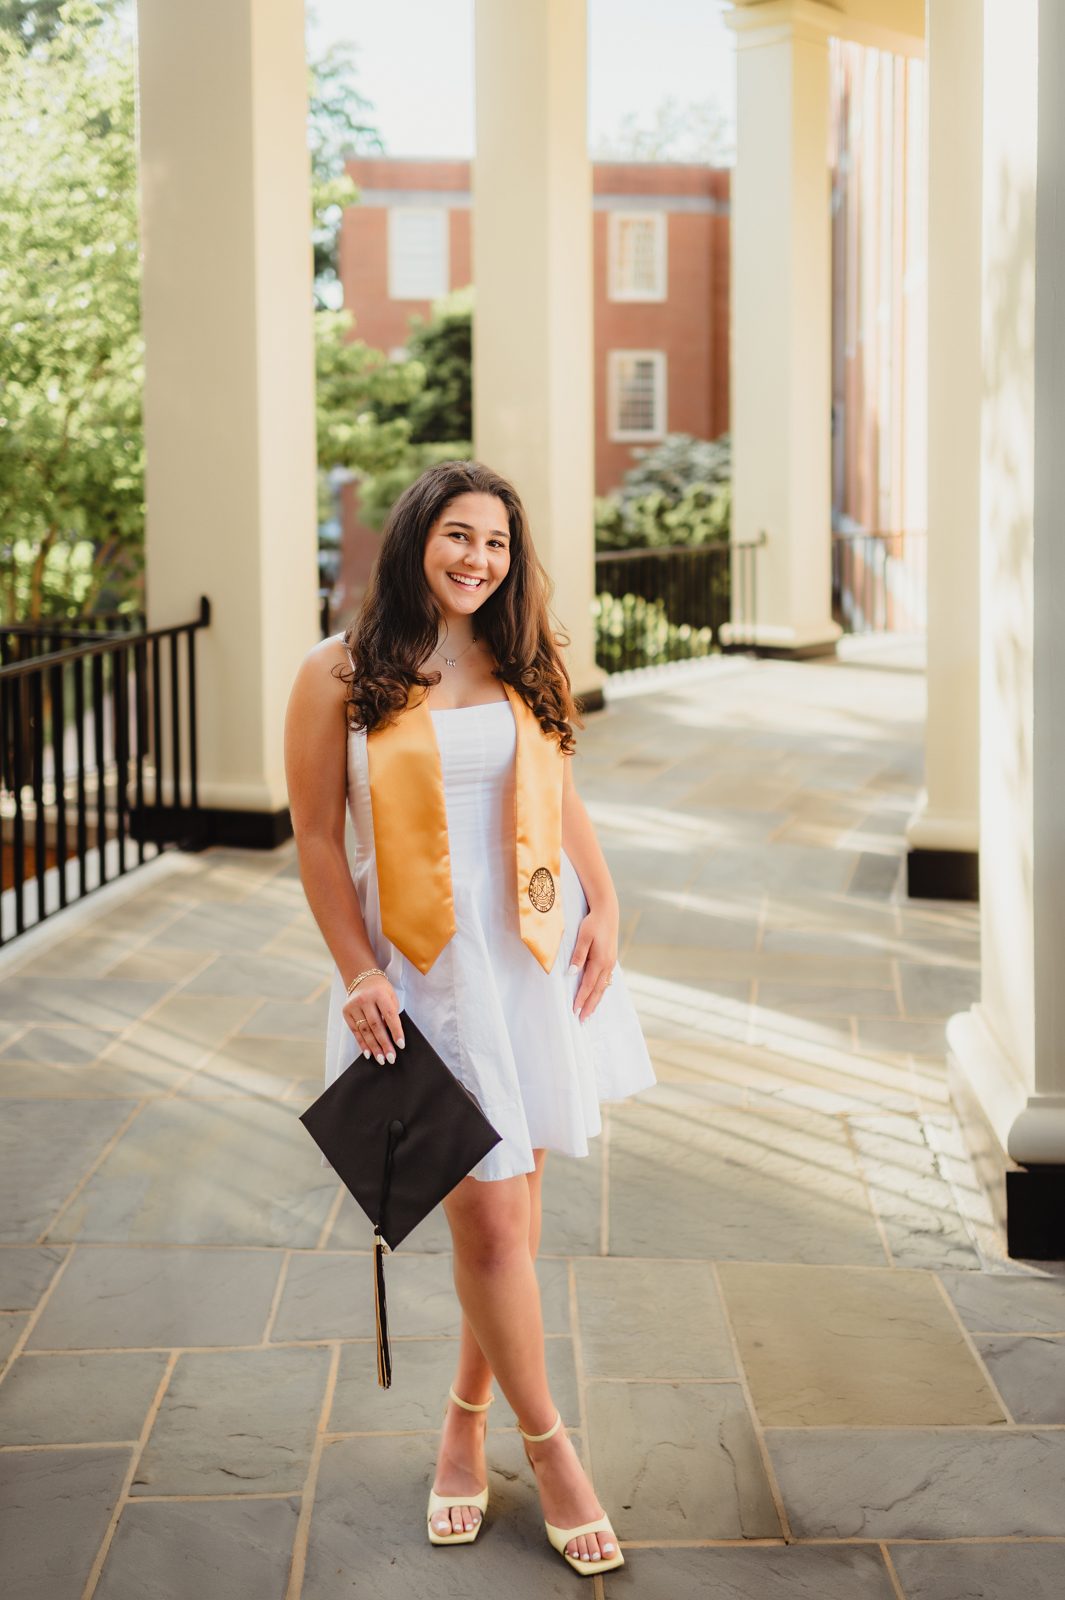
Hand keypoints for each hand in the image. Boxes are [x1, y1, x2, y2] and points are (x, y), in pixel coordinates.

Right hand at [343, 974, 403, 1063]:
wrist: (361, 978)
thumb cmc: (381, 990)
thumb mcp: (390, 996)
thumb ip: (392, 1013)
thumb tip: (392, 1036)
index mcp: (379, 994)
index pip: (390, 1015)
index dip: (396, 1031)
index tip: (401, 1045)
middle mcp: (365, 1000)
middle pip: (376, 1026)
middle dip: (384, 1044)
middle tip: (391, 1058)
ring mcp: (354, 1006)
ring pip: (365, 1031)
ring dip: (374, 1047)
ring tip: (381, 1059)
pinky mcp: (346, 1013)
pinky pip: (355, 1032)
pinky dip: (362, 1044)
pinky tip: (368, 1054)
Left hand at [569, 905, 618, 1021]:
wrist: (607, 911)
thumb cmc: (593, 923)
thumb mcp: (583, 937)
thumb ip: (578, 956)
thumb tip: (571, 973)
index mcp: (600, 961)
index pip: (588, 985)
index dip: (581, 999)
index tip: (575, 1011)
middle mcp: (608, 965)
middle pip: (598, 990)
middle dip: (590, 1006)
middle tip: (582, 1020)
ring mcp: (611, 963)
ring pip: (603, 987)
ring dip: (596, 1000)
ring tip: (589, 1012)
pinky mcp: (611, 959)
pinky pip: (605, 980)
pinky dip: (600, 990)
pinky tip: (597, 995)